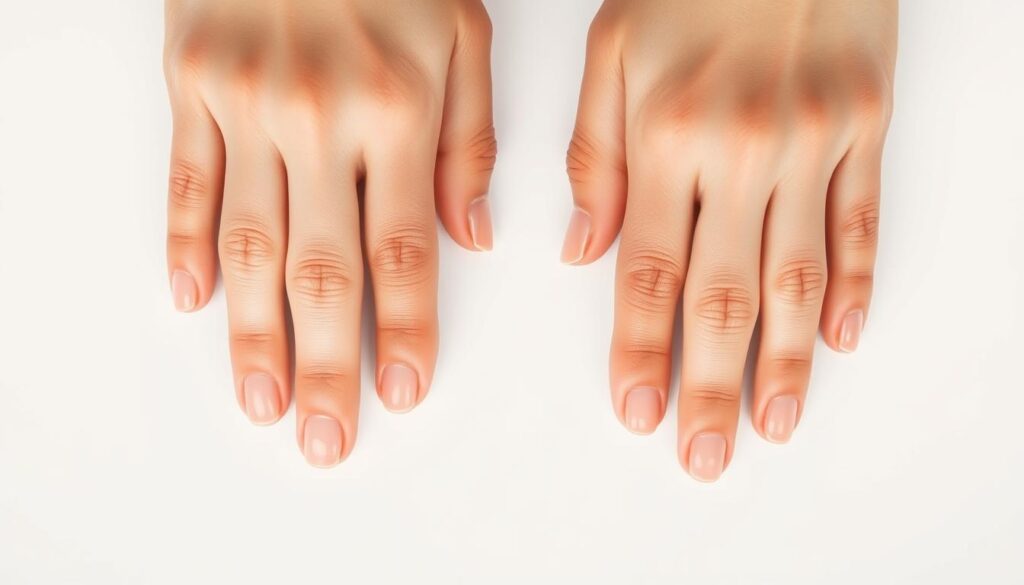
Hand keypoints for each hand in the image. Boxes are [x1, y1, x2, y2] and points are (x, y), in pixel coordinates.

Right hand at [164, 0, 495, 466]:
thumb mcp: (462, 34)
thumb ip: (470, 141)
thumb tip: (473, 236)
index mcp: (398, 110)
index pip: (402, 252)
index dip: (402, 331)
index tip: (402, 392)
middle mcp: (318, 118)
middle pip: (322, 270)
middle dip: (326, 364)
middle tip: (325, 437)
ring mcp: (245, 104)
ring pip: (249, 244)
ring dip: (253, 333)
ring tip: (261, 401)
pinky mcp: (191, 86)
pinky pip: (186, 183)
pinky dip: (187, 245)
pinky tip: (195, 302)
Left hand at [564, 0, 896, 480]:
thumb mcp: (612, 50)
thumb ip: (594, 156)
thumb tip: (584, 252)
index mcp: (668, 138)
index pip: (648, 274)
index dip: (642, 352)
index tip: (637, 412)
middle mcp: (743, 152)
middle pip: (723, 295)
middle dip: (711, 385)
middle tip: (705, 454)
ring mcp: (813, 144)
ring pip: (798, 276)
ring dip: (786, 360)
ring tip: (774, 422)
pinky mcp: (866, 130)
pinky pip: (861, 223)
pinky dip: (854, 286)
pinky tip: (839, 340)